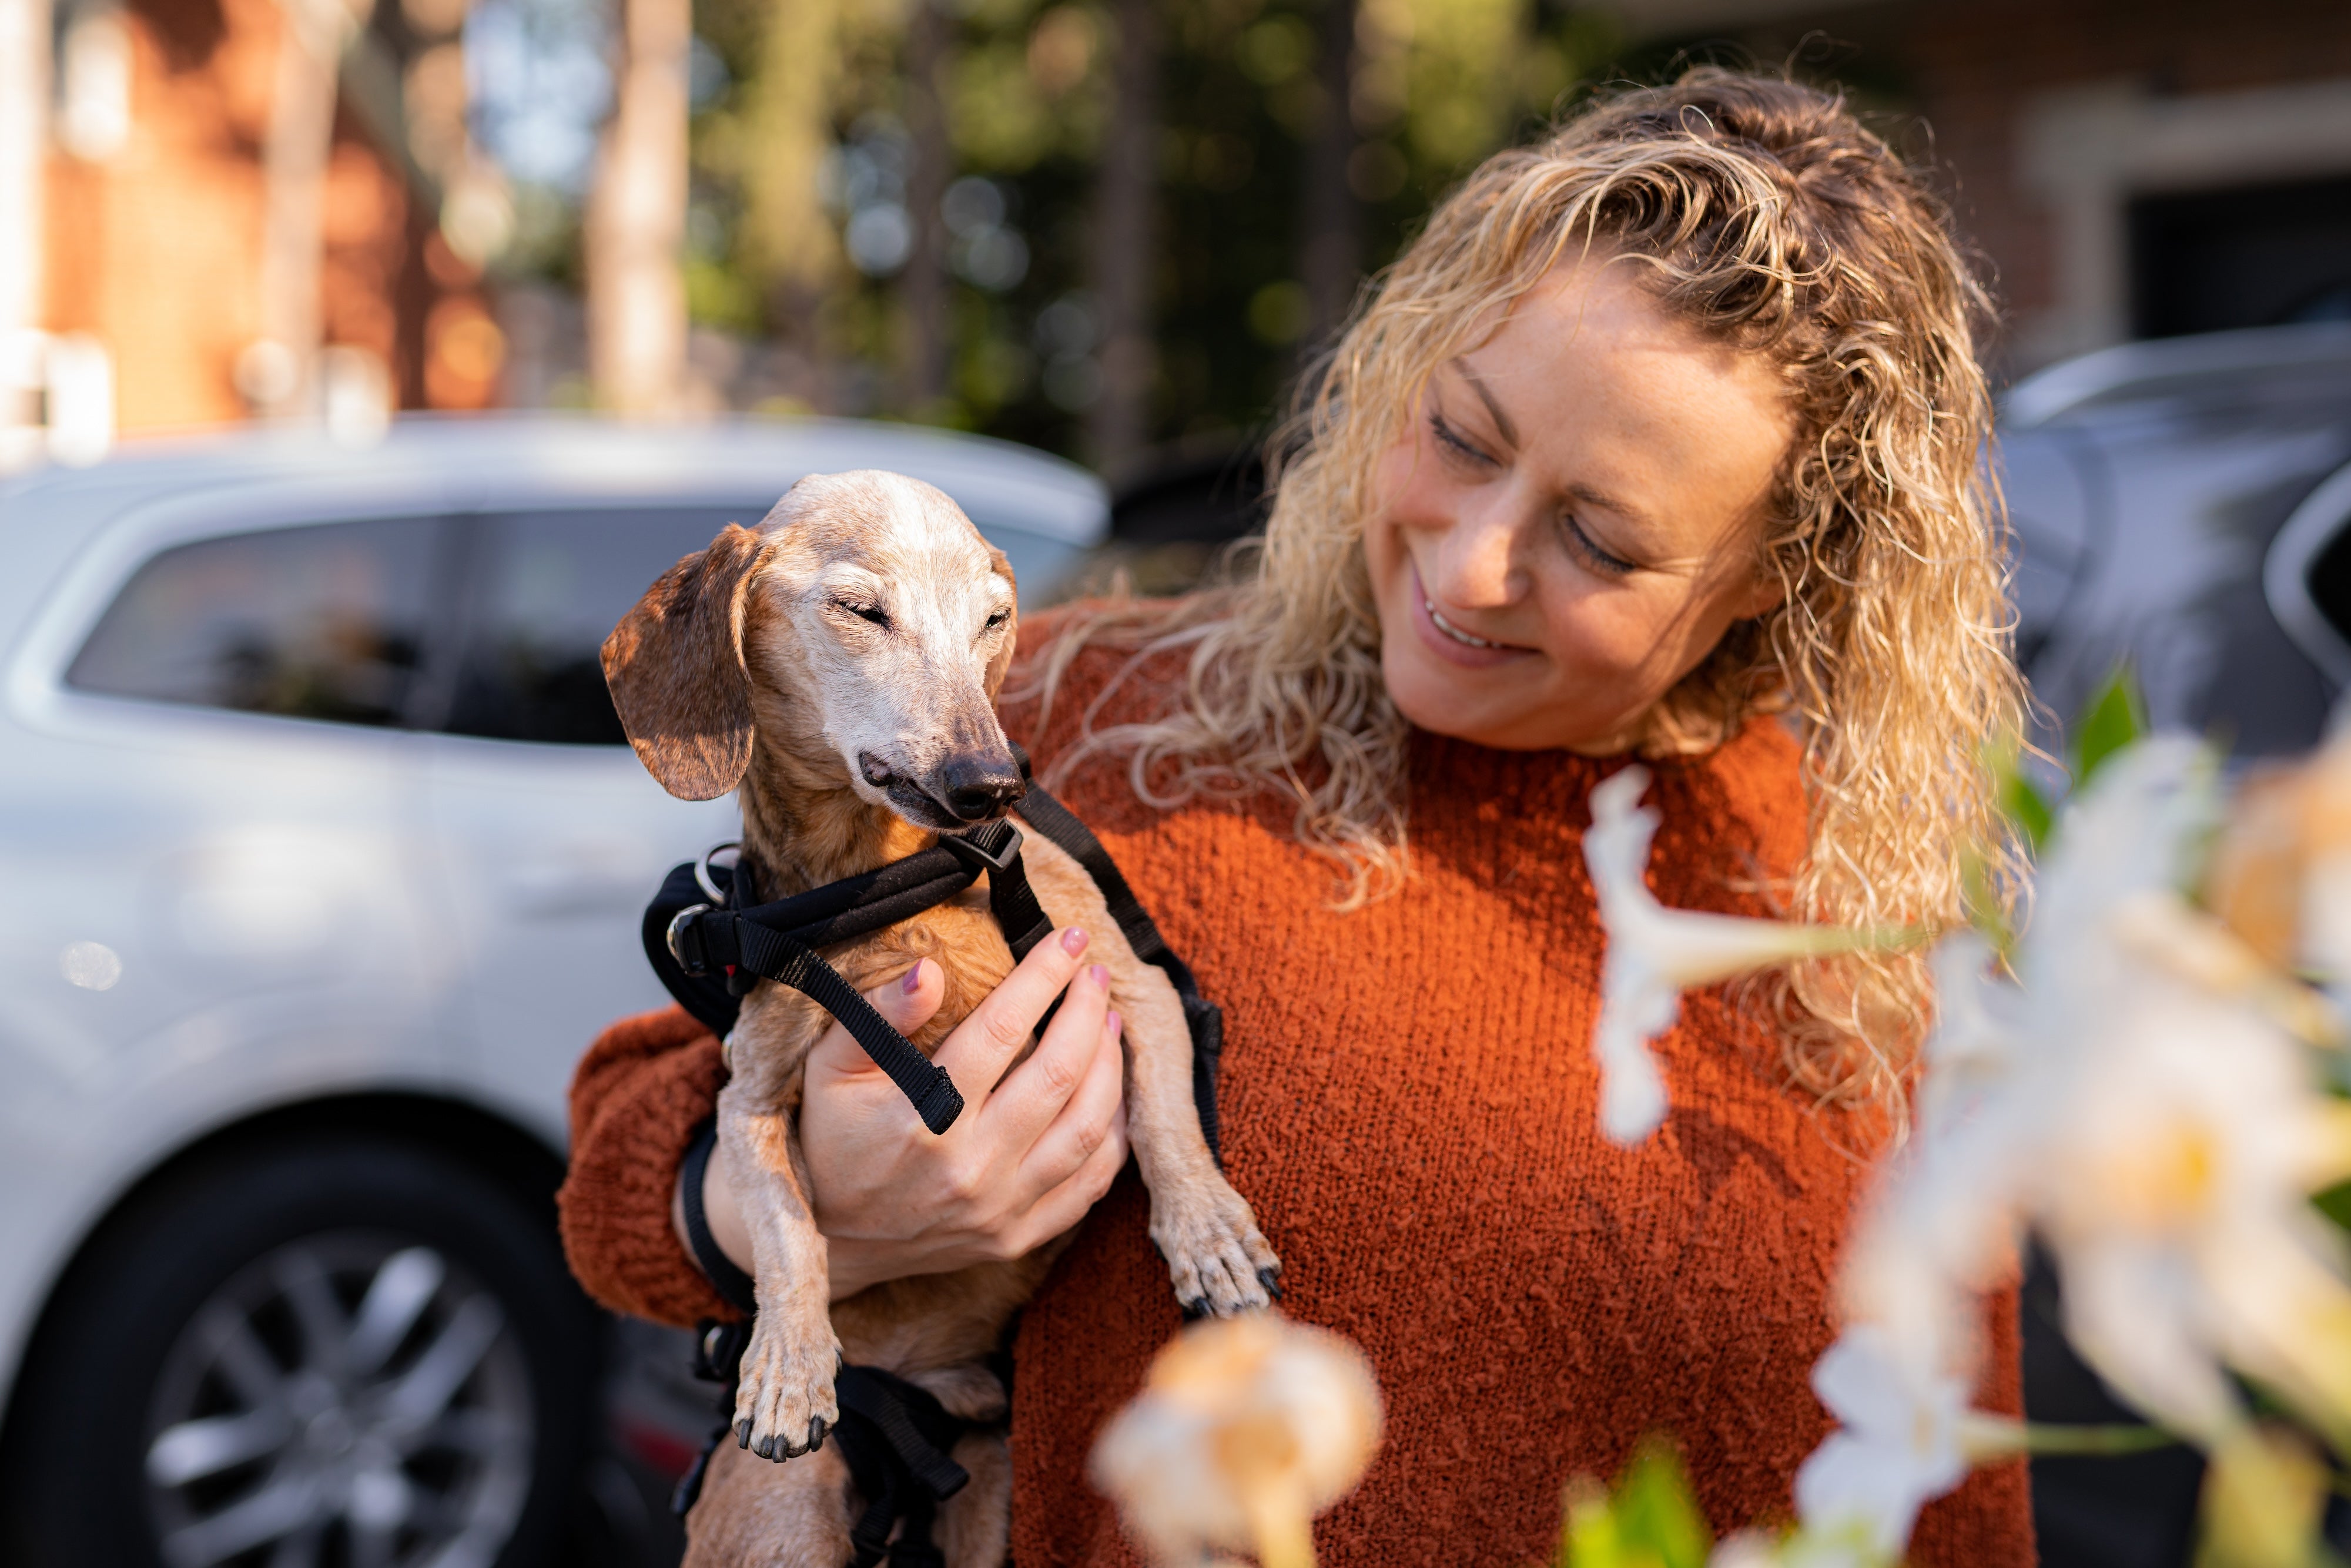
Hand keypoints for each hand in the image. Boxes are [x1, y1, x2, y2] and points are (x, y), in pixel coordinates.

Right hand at [679, 925, 1129, 1300]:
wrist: (830, 1238)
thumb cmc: (832, 1137)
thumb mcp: (830, 1069)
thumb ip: (878, 1016)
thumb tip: (929, 971)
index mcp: (925, 1116)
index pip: (1003, 1029)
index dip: (1043, 976)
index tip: (1068, 939)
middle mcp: (970, 1165)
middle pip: (1059, 1074)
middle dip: (1087, 1012)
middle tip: (1096, 975)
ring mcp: (999, 1208)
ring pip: (1087, 1129)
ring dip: (1110, 1068)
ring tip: (1110, 1022)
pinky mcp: (1016, 1238)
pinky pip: (1089, 1186)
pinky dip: (1112, 1137)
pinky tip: (1112, 1096)